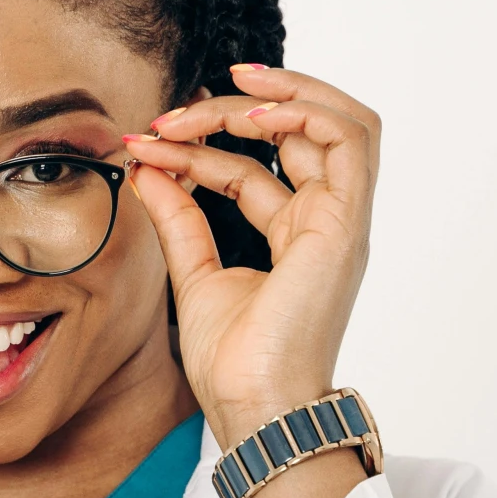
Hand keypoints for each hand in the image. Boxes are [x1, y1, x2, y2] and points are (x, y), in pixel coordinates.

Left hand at [123, 65, 378, 478]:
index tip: (147, 145)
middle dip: (235, 110)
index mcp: (296, 239)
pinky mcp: (346, 224)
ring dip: (280, 94)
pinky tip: (248, 115)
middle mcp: (325, 224)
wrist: (256, 407)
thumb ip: (178, 220)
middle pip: (295, 137)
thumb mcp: (194, 276)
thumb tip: (147, 169)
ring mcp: (341, 222)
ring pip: (334, 123)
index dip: (200, 149)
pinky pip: (349, 139)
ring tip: (221, 89)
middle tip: (174, 111)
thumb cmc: (235, 365)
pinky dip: (304, 111)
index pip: (253, 171)